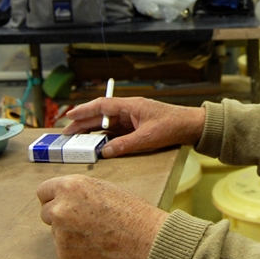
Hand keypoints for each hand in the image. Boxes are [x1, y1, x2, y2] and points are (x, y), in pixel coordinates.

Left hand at [37, 174, 166, 258]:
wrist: (146, 241)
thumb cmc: (132, 212)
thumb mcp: (104, 188)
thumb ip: (78, 192)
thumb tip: (64, 199)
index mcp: (70, 187)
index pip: (43, 191)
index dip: (53, 197)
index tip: (60, 203)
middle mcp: (60, 210)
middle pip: (46, 213)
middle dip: (60, 216)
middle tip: (81, 221)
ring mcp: (60, 235)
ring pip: (56, 233)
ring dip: (68, 234)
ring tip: (95, 235)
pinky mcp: (65, 257)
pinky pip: (64, 251)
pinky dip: (75, 251)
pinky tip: (96, 248)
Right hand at [63, 96, 205, 157]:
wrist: (193, 126)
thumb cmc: (173, 126)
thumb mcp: (148, 137)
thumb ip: (125, 145)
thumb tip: (105, 152)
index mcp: (131, 105)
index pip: (102, 106)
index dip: (84, 110)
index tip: (69, 115)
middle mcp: (130, 110)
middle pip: (101, 115)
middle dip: (83, 123)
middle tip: (66, 133)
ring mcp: (133, 119)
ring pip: (108, 124)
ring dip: (93, 131)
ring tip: (76, 139)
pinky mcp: (138, 128)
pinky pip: (117, 132)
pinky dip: (106, 137)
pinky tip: (97, 144)